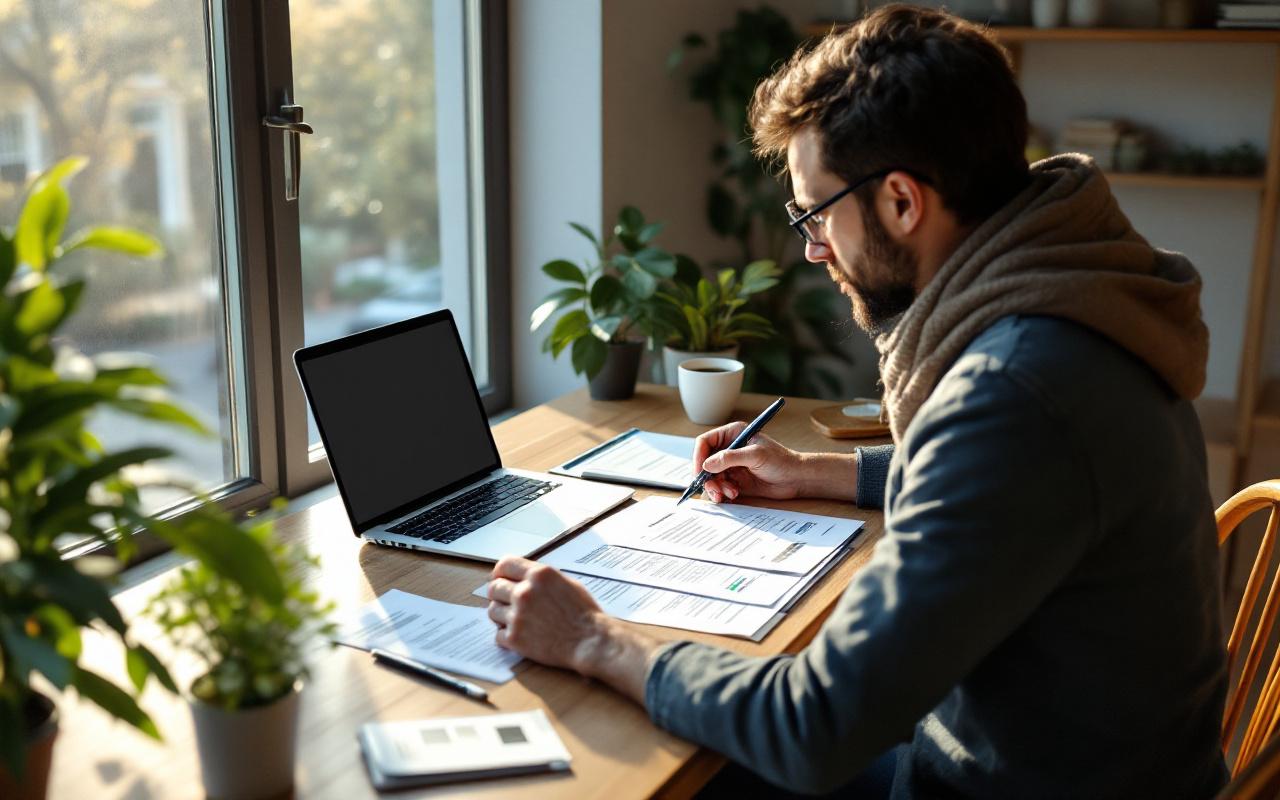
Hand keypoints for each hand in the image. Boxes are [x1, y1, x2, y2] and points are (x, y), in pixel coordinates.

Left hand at [486, 556, 609, 671]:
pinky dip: (506, 636)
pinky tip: (520, 635)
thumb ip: (541, 579)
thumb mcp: (566, 583)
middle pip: (494, 588)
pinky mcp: (515, 638)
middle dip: (499, 594)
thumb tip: (523, 577)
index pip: (504, 565)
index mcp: (539, 575)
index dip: (500, 572)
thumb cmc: (583, 613)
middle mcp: (525, 592)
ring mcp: (518, 616)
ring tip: (516, 619)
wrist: (590, 640)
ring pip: (492, 611)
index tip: (500, 578)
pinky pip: (498, 634)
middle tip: (506, 601)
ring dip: (501, 615)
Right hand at [692, 421, 807, 501]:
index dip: (699, 457)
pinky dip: (722, 494)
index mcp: (733, 434)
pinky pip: (720, 488)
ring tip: (729, 494)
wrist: (796, 479)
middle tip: (714, 490)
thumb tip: (707, 465)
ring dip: (716, 488)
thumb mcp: (755, 455)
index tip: (699, 472)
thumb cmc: (781, 461)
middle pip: (705, 463)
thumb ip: (730, 458)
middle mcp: (729, 449)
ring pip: (711, 478)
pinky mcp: (735, 481)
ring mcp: (731, 466)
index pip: (705, 442)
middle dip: (707, 478)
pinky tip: (734, 495)